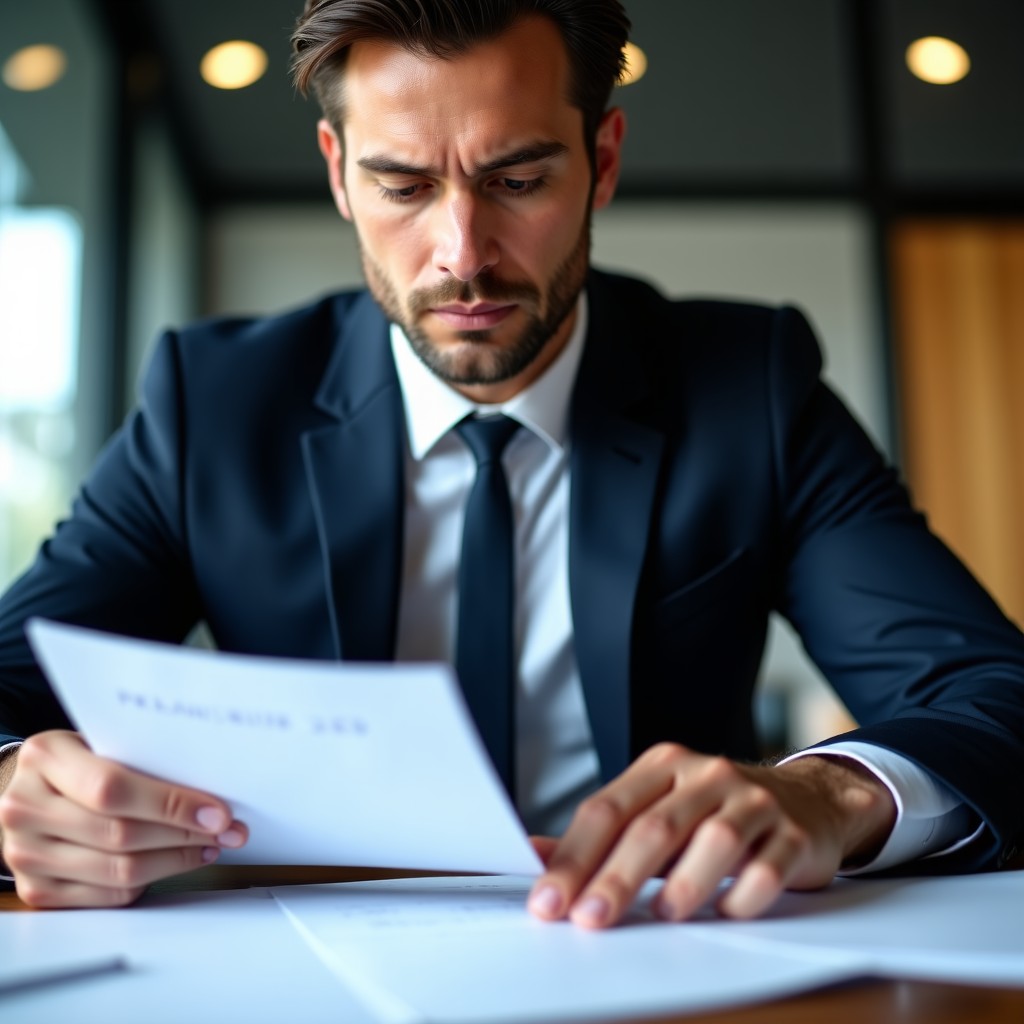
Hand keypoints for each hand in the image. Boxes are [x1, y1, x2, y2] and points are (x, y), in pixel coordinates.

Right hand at [0, 730, 247, 907]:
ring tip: (210, 845)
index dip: (171, 804)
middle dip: (186, 835)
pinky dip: (152, 881)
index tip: (218, 812)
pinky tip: (178, 861)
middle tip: (229, 831)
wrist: (30, 787)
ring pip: (119, 870)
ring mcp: (26, 853)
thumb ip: (143, 760)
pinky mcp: (37, 890)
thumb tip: (212, 794)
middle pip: (120, 834)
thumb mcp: (102, 741)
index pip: (113, 788)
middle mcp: (25, 807)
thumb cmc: (81, 759)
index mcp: (45, 757)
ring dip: (177, 860)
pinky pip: (108, 896)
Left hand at [527, 743, 895, 927]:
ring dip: (684, 884)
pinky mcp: (793, 833)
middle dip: (617, 877)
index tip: (548, 901)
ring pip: (713, 840)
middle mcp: (706, 775)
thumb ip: (600, 835)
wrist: (807, 799)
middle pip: (654, 826)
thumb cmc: (716, 811)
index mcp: (663, 767)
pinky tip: (725, 912)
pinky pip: (768, 867)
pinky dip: (743, 896)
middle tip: (589, 918)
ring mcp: (753, 801)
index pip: (607, 808)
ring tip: (663, 916)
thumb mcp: (655, 810)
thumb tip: (535, 857)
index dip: (574, 856)